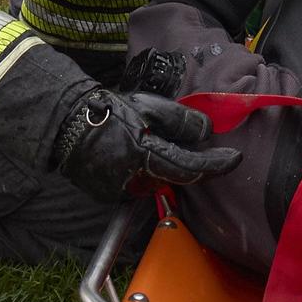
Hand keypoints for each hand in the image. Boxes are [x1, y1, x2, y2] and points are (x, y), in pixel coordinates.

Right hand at [51, 88, 236, 201]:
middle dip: (187, 160)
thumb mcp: (149, 106)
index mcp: (145, 157)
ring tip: (150, 139)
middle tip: (188, 140)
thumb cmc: (109, 111)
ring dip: (163, 164)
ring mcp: (121, 192)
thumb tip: (208, 132)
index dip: (217, 164)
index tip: (235, 158)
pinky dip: (144, 170)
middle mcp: (135, 181)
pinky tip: (134, 151)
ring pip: (157, 180)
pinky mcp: (110, 195)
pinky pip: (139, 184)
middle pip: (175, 175)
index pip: (192, 168)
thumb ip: (181, 121)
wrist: (67, 124)